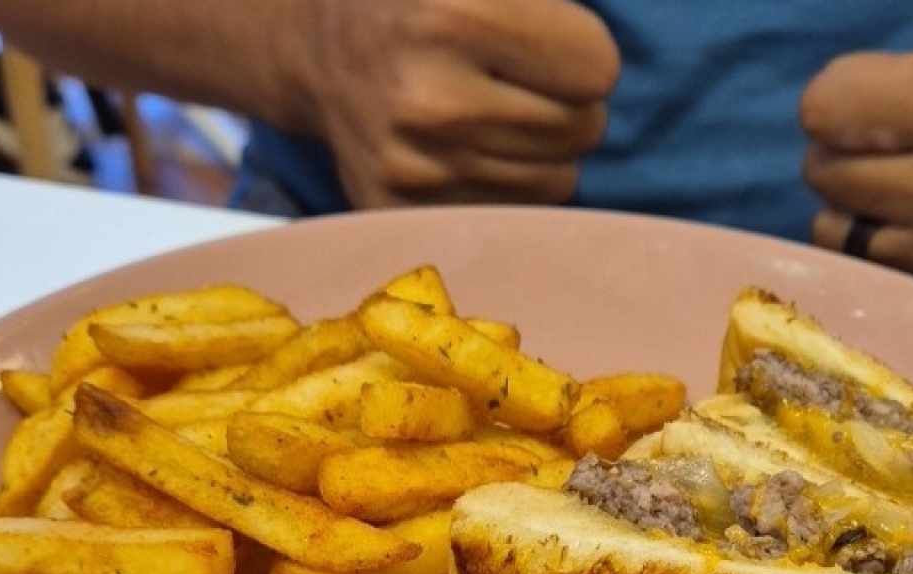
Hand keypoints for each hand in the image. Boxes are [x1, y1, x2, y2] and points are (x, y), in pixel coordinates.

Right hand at [279, 0, 619, 207]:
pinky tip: (467, 149)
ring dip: (542, 150)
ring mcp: (416, 168)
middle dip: (569, 104)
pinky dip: (505, 186)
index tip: (547, 41)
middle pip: (584, 129)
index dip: (581, 51)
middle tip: (522, 81)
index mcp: (454, 13)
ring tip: (493, 113)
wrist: (310, 47)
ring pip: (556, 182)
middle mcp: (433, 100)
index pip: (596, 69)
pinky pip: (513, 215)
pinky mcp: (405, 213)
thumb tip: (602, 58)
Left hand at [800, 0, 912, 316]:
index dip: (841, 95)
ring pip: (837, 230)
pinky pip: (868, 279)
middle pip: (823, 169)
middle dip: (842, 148)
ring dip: (854, 206)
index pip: (827, 107)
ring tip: (902, 188)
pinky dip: (876, 255)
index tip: (872, 97)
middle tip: (888, 145)